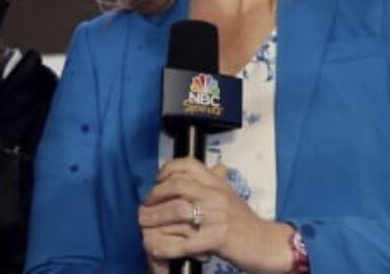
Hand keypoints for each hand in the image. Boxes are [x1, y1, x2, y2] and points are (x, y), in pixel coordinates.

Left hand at [139, 159, 294, 272]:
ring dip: (155, 217)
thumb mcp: (229, 196)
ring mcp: (217, 215)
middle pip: (177, 186)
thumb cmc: (246, 222)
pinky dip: (167, 245)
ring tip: (143, 223)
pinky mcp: (218, 238)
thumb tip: (204, 170)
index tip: (157, 180)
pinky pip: (186, 241)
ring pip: (177, 211)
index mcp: (217, 182)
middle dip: (155, 195)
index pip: (188, 165)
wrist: (269, 245)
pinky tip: (154, 248)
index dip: (168, 169)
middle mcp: (216, 194)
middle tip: (145, 205)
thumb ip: (214, 183)